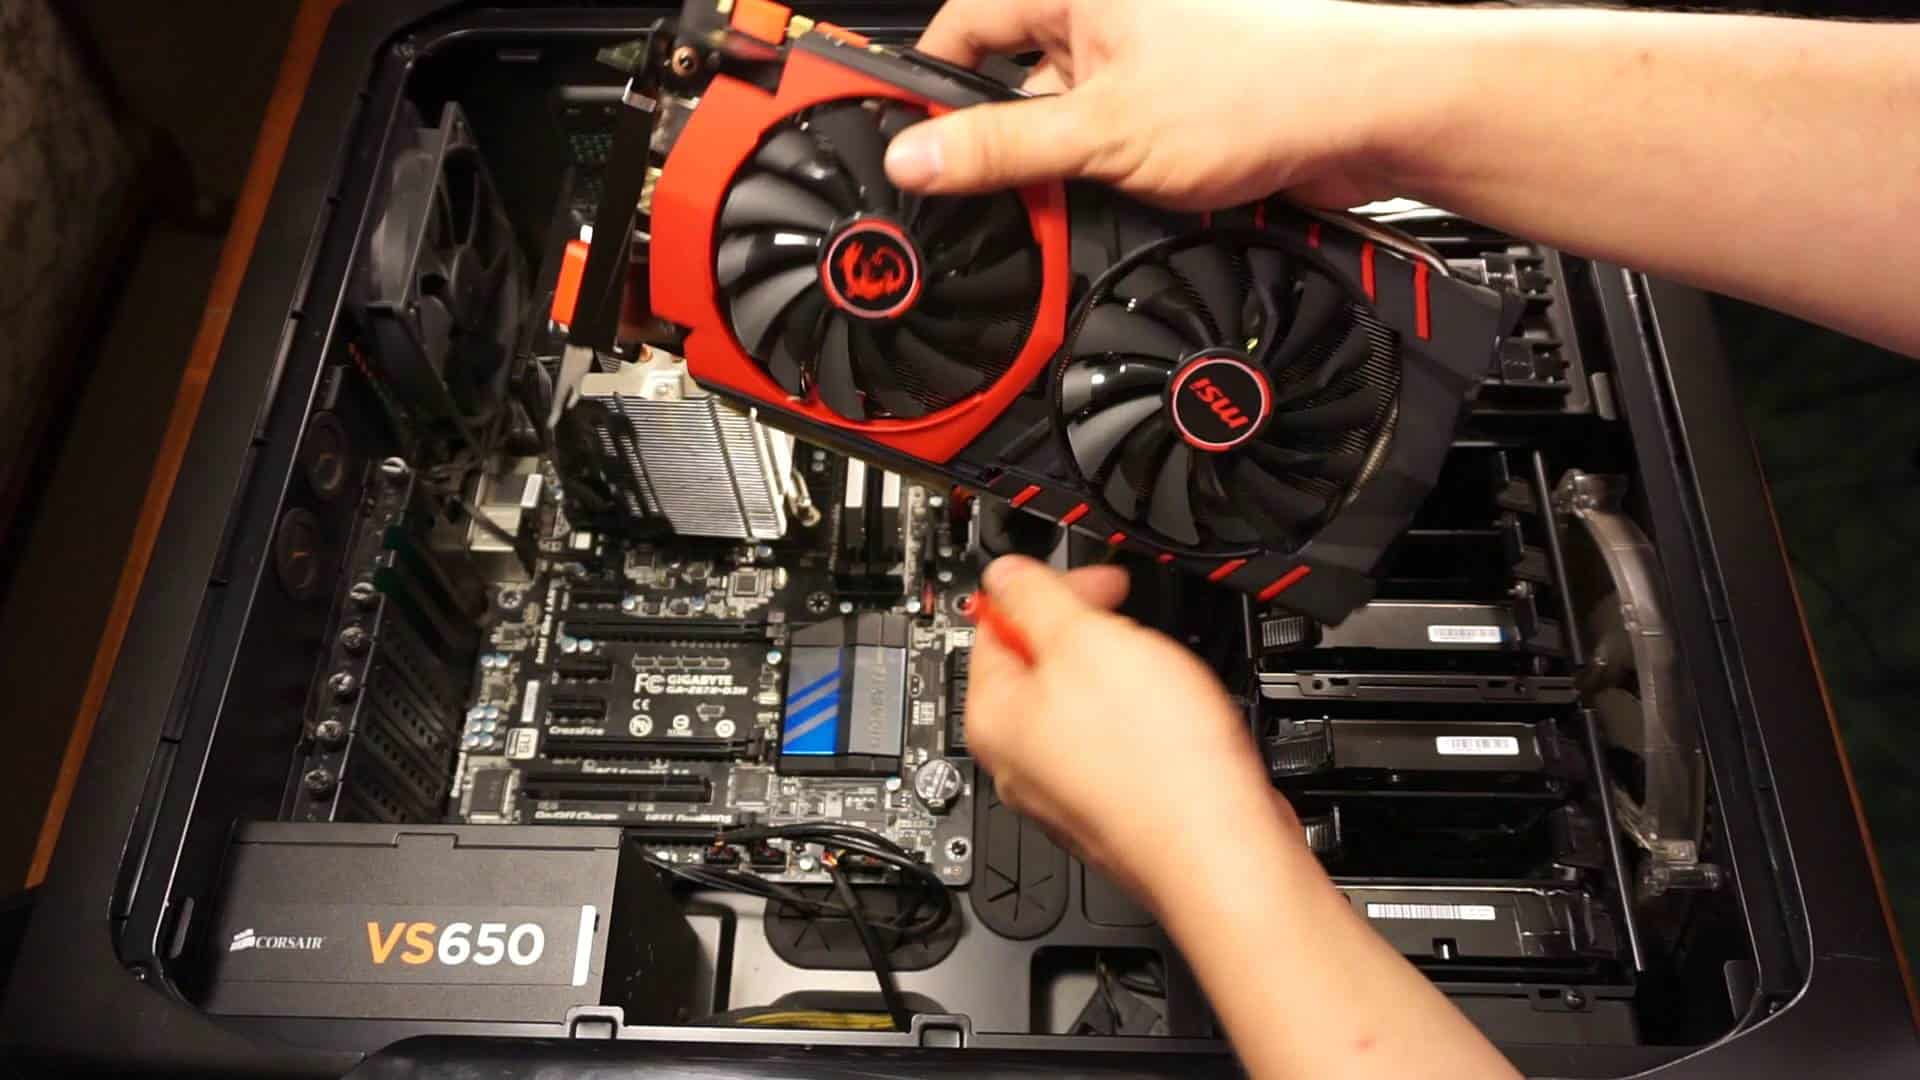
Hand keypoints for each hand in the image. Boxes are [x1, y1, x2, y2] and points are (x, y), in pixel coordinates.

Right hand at [884, 0, 1433, 208]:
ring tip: (1077, 199)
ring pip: (1061, 130)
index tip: (906, 145)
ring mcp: (1139, 67)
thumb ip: (999, 147)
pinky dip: (1100, 187)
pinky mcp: (1169, 113)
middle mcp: (1105, 18)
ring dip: (1058, 175)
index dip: (929, 88)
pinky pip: (1106, 153)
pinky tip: (1112, 208)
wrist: (1364, 117)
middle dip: (1002, 145)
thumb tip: (915, 156)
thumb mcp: (1099, 130)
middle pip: (1010, 86)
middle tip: (991, 197)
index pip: (964, 25)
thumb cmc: (1257, 87)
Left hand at [964, 555, 1295, 904]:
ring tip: (1160, 681)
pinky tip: (1175, 726)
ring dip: (1122, 679)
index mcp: (994, 719)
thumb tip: (1003, 575)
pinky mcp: (1113, 812)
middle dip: (1089, 636)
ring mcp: (1066, 793)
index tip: (1094, 581)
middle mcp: (1018, 763)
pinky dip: (1146, 725)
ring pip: (1084, 708)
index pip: (993, 627)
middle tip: (1131, 628)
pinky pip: (1119, 748)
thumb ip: (1035, 600)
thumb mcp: (1087, 643)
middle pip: (1039, 669)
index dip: (1049, 590)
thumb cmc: (1154, 763)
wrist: (1221, 850)